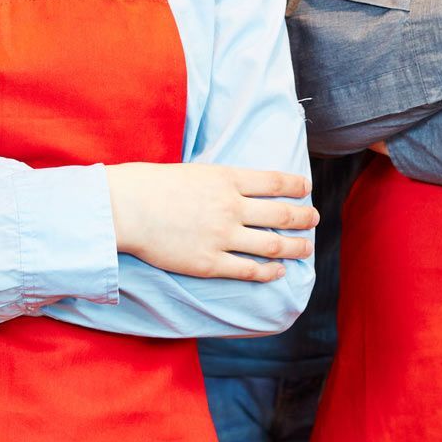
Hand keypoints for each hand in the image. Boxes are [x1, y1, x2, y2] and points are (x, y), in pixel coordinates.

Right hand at [105, 163, 314, 280]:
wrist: (127, 208)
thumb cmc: (153, 185)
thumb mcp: (195, 170)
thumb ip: (221, 181)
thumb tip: (242, 189)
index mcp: (227, 179)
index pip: (276, 181)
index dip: (297, 185)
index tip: (306, 188)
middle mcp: (232, 207)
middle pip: (283, 214)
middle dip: (304, 217)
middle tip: (314, 218)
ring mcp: (223, 236)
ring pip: (274, 245)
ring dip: (296, 247)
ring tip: (307, 247)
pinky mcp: (211, 263)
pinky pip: (250, 270)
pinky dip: (270, 271)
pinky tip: (278, 270)